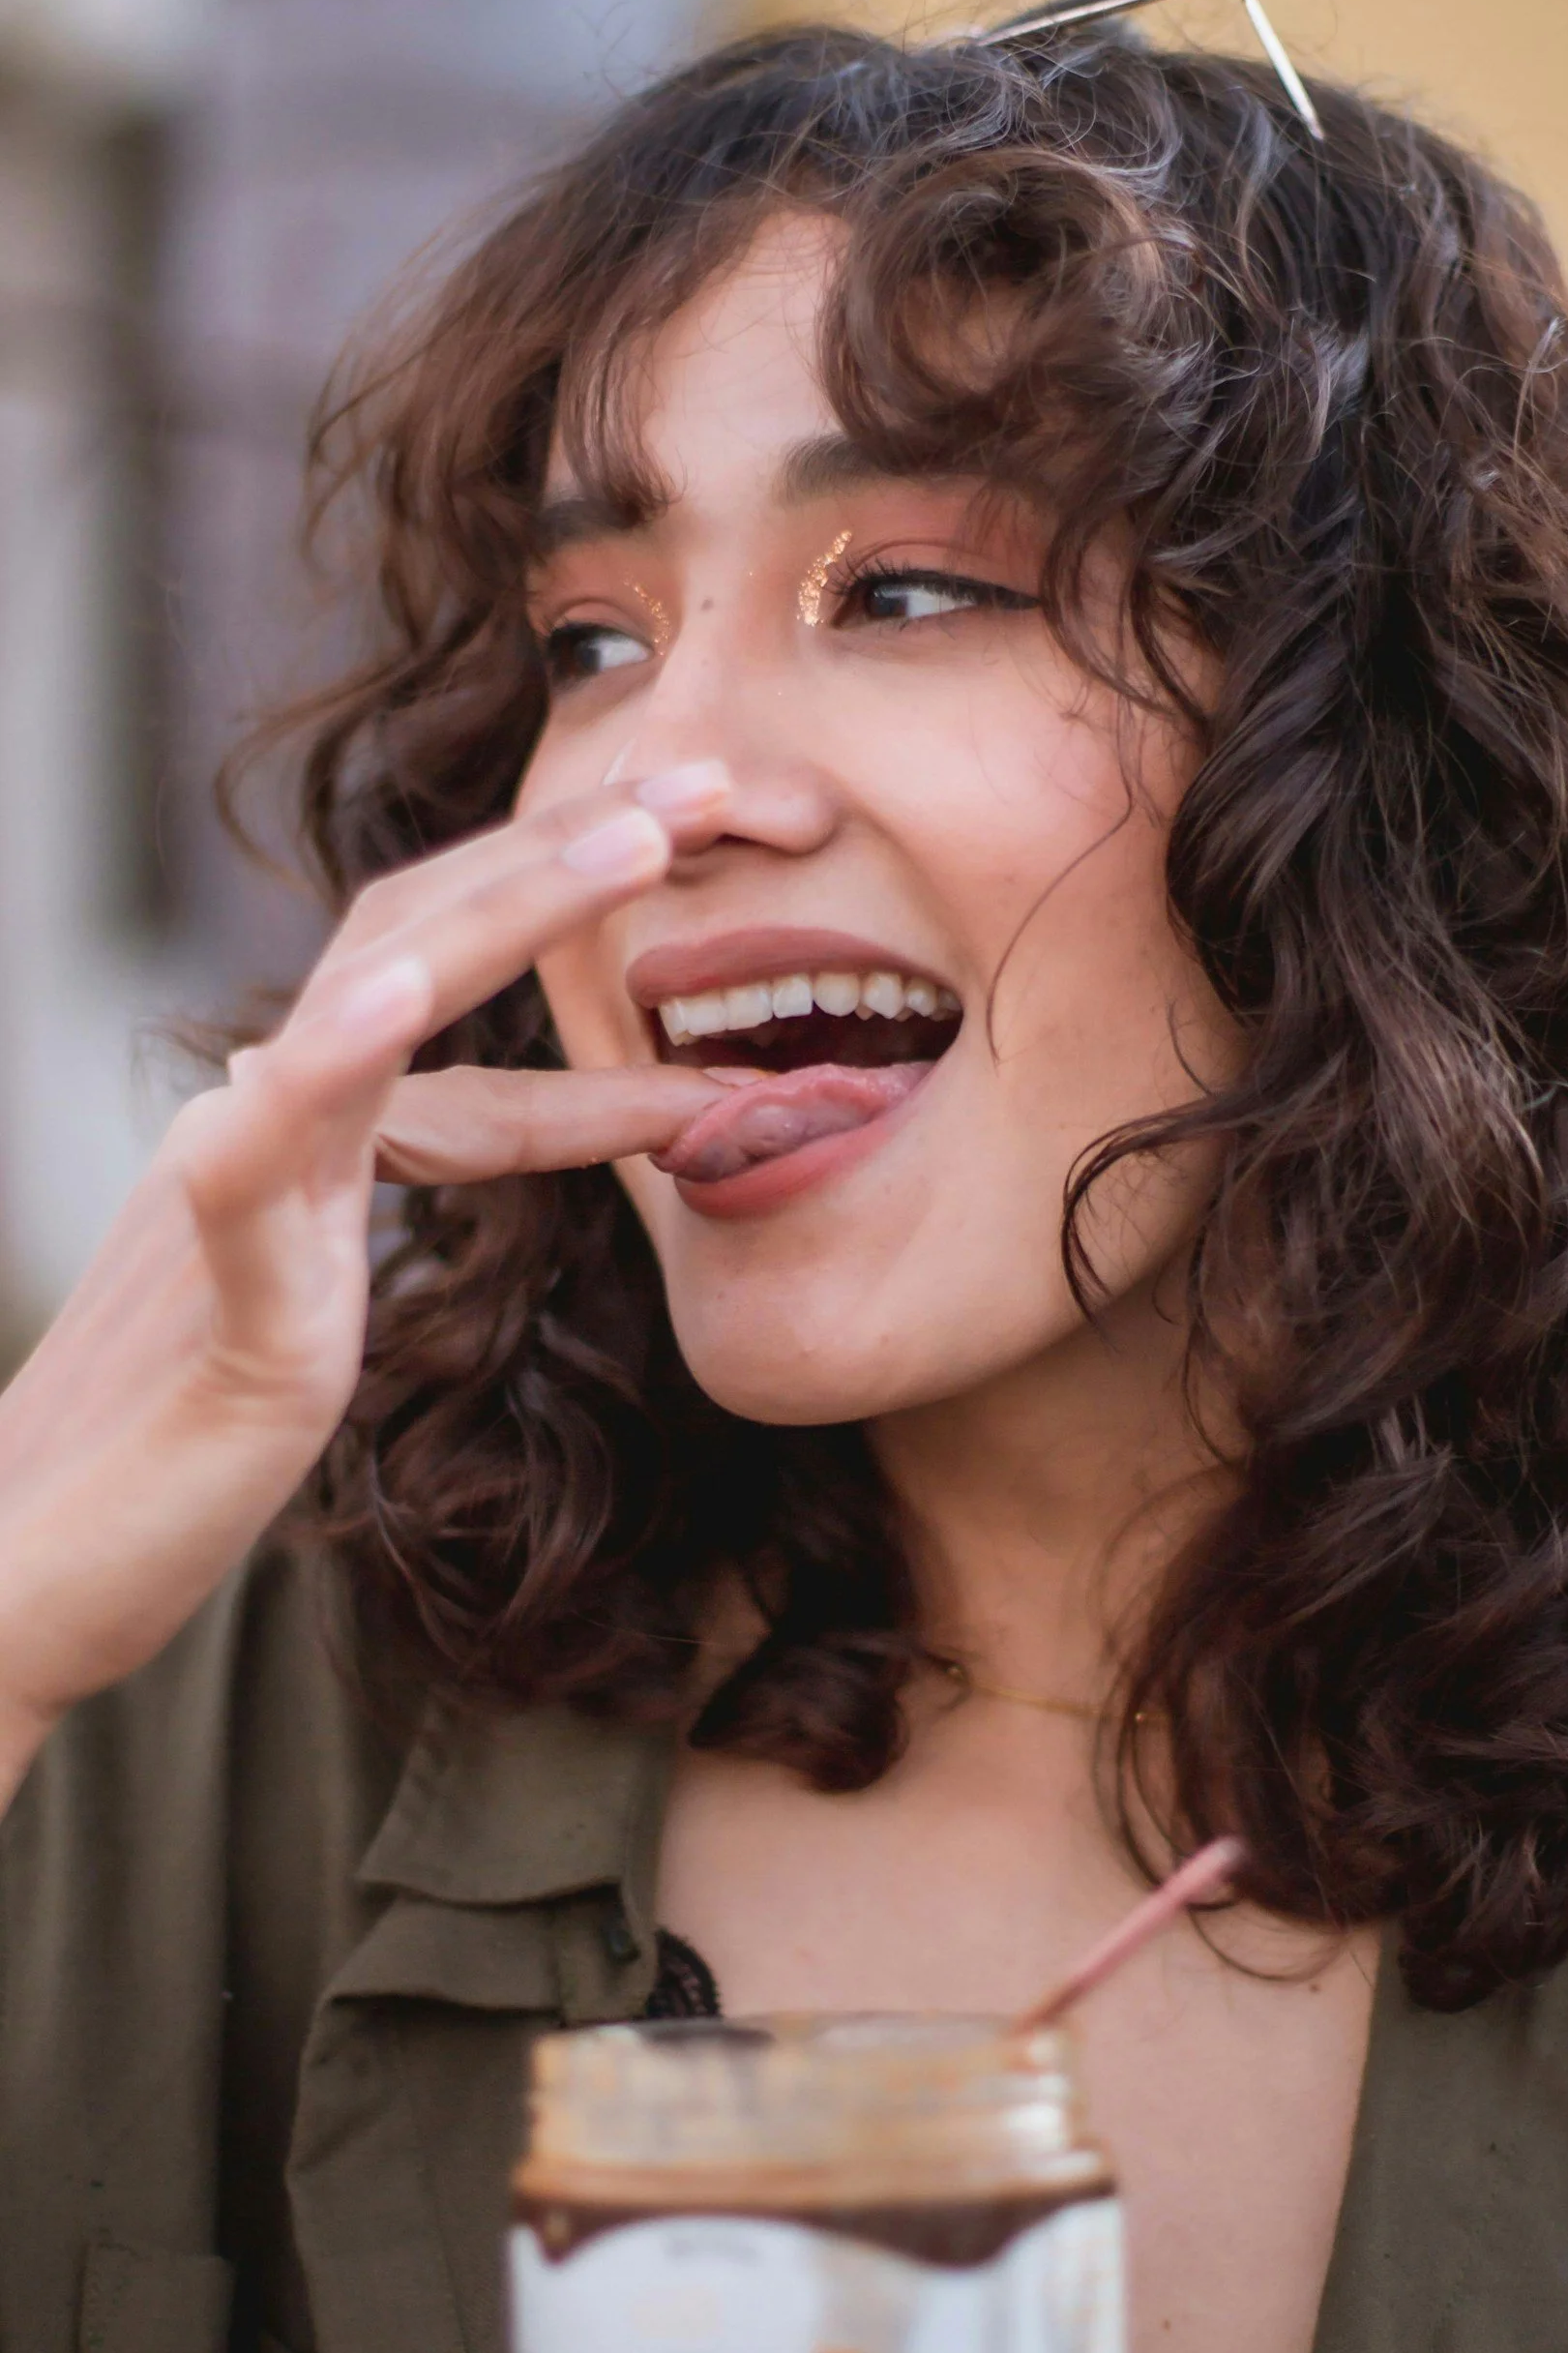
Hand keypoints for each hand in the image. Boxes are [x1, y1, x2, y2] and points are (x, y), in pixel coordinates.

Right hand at [0, 762, 731, 1803]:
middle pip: (421, 943)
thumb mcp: (292, 1287)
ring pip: (366, 1016)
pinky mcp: (225, 1315)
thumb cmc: (159, 1445)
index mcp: (300, 1129)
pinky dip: (315, 1076)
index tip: (702, 853)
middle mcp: (268, 1130)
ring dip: (503, 917)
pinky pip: (251, 1173)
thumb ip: (347, 1187)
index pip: (445, 980)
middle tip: (714, 783)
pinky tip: (384, 1001)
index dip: (571, 911)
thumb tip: (402, 1105)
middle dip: (570, 857)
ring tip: (628, 842)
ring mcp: (240, 1208)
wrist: (21, 1570)